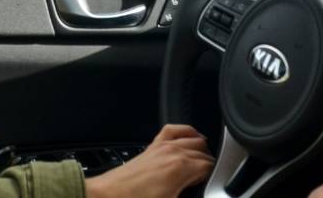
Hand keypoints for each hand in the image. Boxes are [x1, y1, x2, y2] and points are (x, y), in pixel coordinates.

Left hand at [85, 124, 214, 197]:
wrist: (108, 197)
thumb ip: (188, 194)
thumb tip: (195, 192)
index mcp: (181, 167)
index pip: (210, 167)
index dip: (214, 178)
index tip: (212, 186)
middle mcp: (174, 152)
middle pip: (204, 153)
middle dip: (210, 166)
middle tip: (208, 180)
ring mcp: (163, 146)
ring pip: (194, 140)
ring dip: (202, 151)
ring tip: (204, 165)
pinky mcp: (153, 146)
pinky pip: (174, 130)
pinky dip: (186, 132)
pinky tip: (191, 138)